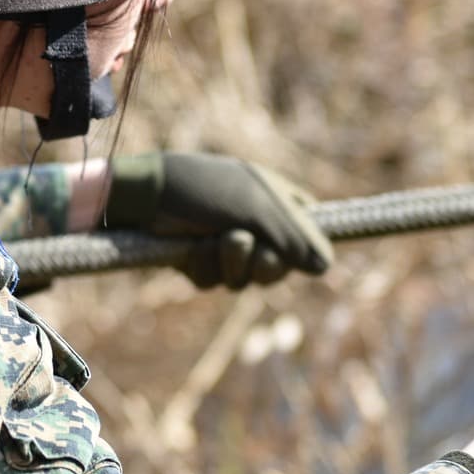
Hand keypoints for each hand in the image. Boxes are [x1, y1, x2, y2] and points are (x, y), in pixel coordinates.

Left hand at [103, 152, 333, 288]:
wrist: (147, 196)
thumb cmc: (206, 190)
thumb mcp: (257, 209)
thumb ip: (295, 237)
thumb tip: (326, 267)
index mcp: (274, 200)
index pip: (308, 231)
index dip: (303, 246)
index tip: (293, 248)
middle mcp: (253, 223)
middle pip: (280, 267)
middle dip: (265, 262)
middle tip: (244, 240)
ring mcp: (225, 244)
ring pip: (247, 280)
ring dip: (233, 262)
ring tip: (218, 237)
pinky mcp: (198, 261)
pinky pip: (215, 282)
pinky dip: (206, 266)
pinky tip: (193, 246)